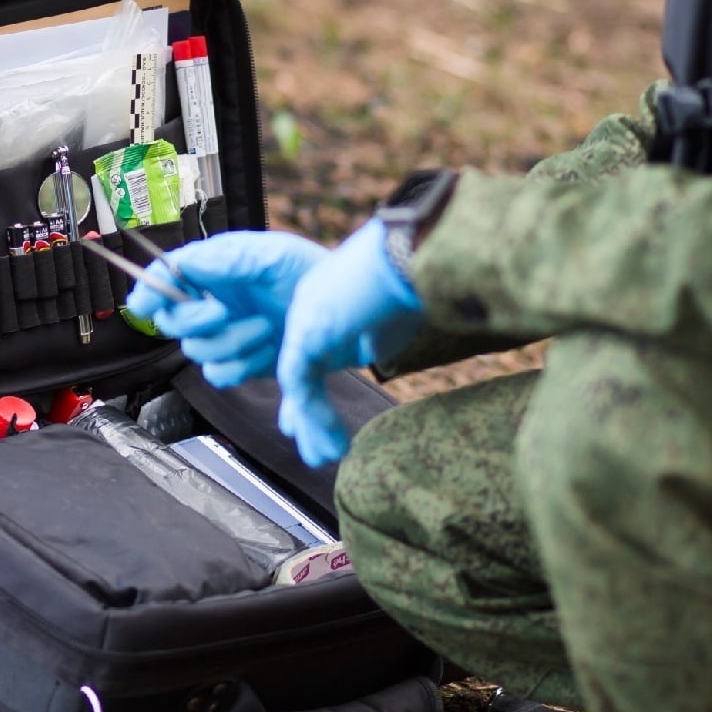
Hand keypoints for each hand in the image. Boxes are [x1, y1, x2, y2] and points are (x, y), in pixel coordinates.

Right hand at [125, 230, 327, 385]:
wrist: (352, 312)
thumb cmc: (312, 272)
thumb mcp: (270, 256)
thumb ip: (223, 261)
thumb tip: (180, 263)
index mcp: (216, 269)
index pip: (167, 279)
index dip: (148, 290)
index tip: (142, 305)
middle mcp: (216, 302)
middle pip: (174, 323)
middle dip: (196, 320)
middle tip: (223, 311)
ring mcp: (230, 335)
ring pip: (200, 353)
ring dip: (232, 344)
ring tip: (267, 329)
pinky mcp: (248, 363)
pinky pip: (223, 375)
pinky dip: (245, 366)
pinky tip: (270, 351)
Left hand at [275, 219, 423, 465]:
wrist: (409, 255)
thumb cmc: (414, 278)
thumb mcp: (395, 320)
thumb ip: (377, 340)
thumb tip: (372, 355)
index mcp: (334, 304)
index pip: (313, 353)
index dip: (311, 392)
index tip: (309, 422)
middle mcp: (313, 309)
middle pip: (298, 368)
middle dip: (304, 412)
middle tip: (311, 445)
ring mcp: (306, 318)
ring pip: (297, 381)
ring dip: (312, 423)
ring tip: (324, 455)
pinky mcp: (306, 331)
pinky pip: (299, 383)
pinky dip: (313, 416)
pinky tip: (330, 442)